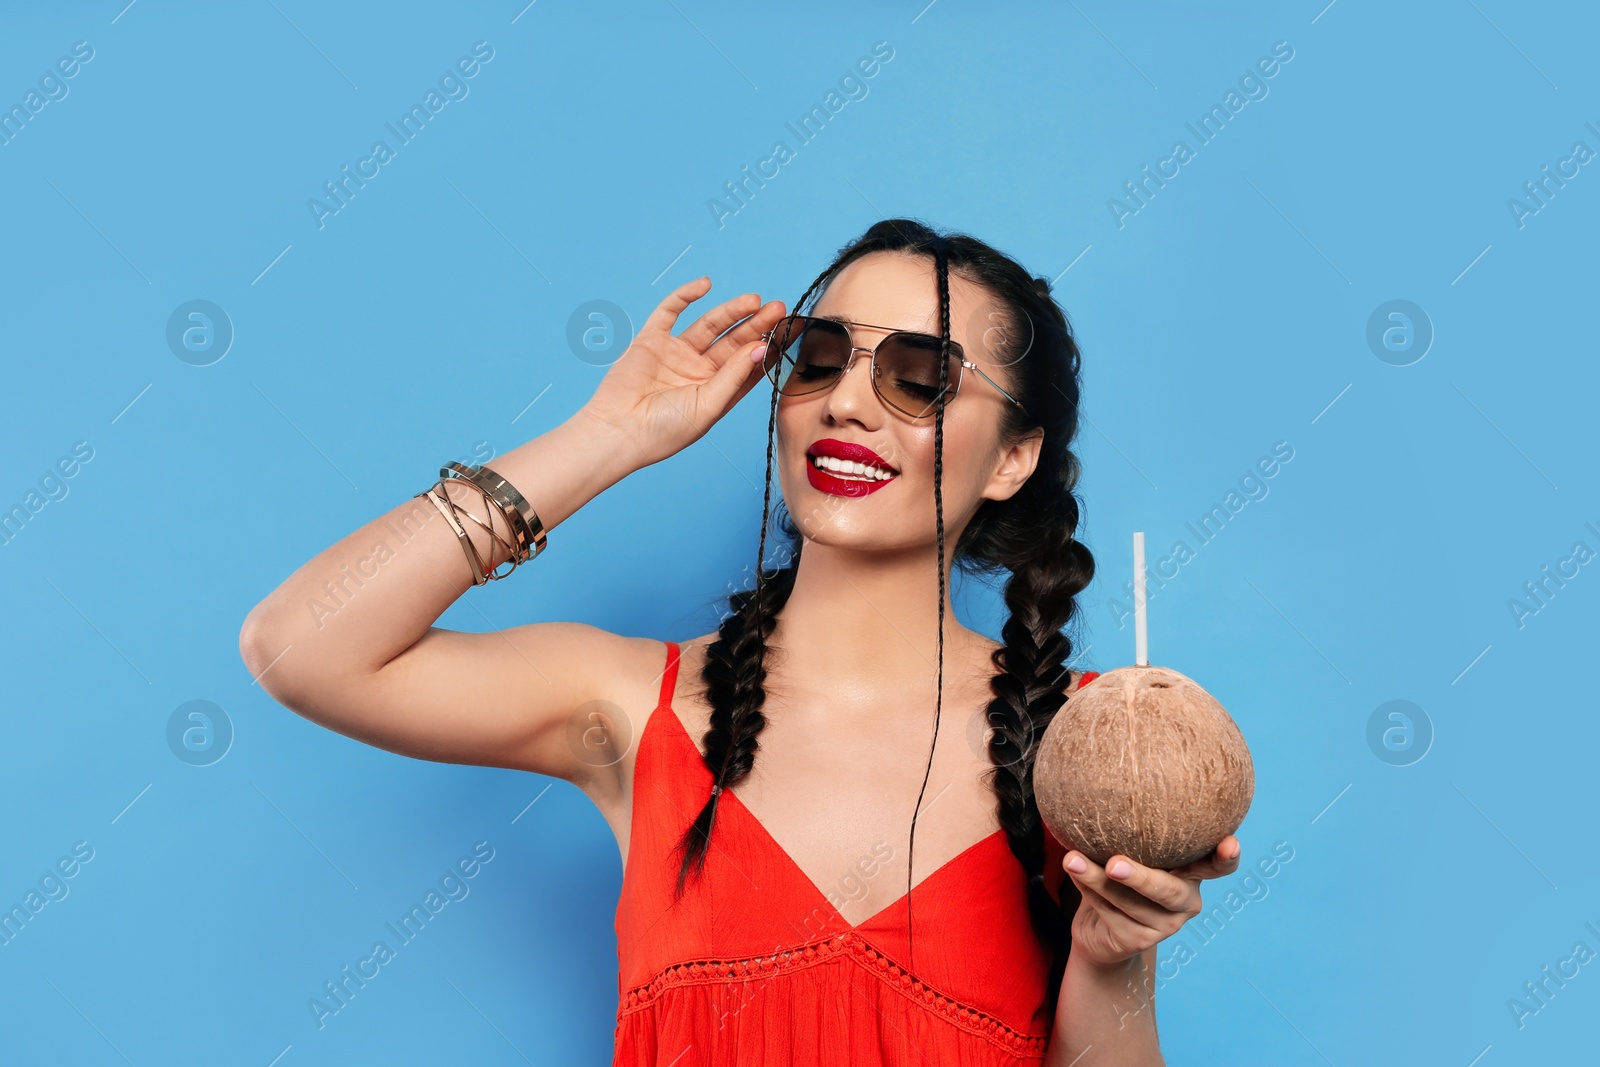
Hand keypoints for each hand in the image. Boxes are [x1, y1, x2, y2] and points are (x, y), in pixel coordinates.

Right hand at [577, 276, 786, 469]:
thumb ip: (734, 375)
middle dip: (758, 325)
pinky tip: (706, 286)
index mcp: (717, 391)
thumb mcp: (709, 405)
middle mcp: (700, 371)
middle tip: (779, 309)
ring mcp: (676, 354)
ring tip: (755, 300)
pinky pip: (670, 311)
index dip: (772, 346)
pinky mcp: (652, 341)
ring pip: (710, 325)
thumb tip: (762, 347)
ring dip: (732, 311)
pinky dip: (686, 296)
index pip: (751, 364)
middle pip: (735, 342)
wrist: (618, 431)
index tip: (792, 330)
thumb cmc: (664, 431)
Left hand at [1060, 836, 1242, 968]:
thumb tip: (1101, 788)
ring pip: (1129, 901)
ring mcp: (1165, 926)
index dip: (1227, 857)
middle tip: (1114, 863)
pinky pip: (1108, 912)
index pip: (1218, 867)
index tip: (1230, 843)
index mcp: (1191, 873)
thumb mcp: (1134, 852)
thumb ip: (1133, 833)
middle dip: (1140, 877)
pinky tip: (1074, 871)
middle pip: (1167, 892)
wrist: (1100, 929)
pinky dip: (1087, 889)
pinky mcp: (1139, 941)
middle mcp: (1186, 902)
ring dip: (1096, 879)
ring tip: (1072, 860)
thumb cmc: (1120, 876)